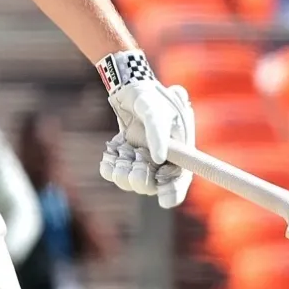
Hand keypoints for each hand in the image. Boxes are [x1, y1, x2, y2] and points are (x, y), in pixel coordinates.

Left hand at [96, 50, 193, 208]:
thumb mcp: (156, 112)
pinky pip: (111, 173)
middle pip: (148, 187)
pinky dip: (109, 164)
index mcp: (178, 156)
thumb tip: (159, 158)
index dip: (172, 193)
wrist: (131, 90)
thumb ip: (159, 134)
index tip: (164, 199)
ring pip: (127, 182)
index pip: (178, 184)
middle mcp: (159, 165)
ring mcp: (139, 164)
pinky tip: (111, 150)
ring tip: (123, 148)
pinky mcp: (122, 160)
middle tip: (137, 155)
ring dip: (122, 168)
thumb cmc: (151, 100)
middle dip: (140, 176)